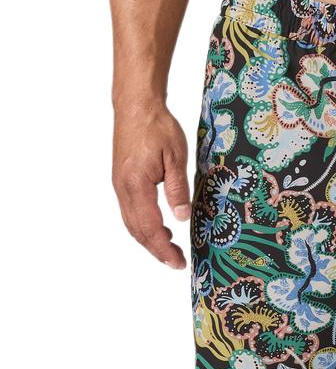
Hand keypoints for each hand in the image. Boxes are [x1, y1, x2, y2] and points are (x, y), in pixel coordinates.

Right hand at [112, 103, 190, 268]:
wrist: (136, 106)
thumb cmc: (157, 127)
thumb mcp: (176, 157)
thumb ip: (178, 189)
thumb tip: (181, 217)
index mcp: (136, 185)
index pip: (149, 227)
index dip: (163, 248)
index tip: (178, 262)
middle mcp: (123, 189)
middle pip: (138, 230)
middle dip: (157, 250)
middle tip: (177, 262)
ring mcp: (120, 185)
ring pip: (132, 223)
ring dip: (150, 240)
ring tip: (170, 250)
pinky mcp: (122, 180)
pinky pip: (131, 211)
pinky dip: (144, 226)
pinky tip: (160, 228)